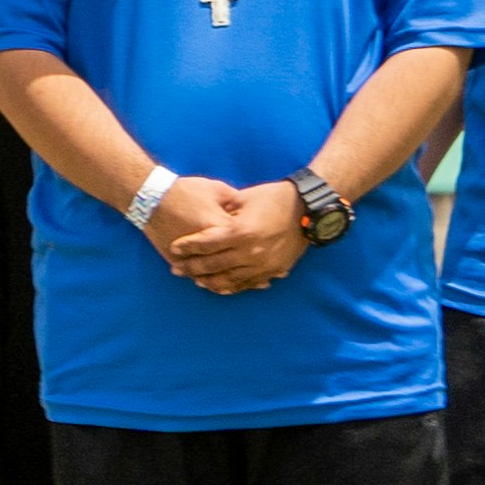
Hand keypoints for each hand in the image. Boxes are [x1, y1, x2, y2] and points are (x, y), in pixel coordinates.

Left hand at [165, 178, 306, 294]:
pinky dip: (231, 286)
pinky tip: (219, 286)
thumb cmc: (274, 198)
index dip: (187, 246)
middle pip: (213, 265)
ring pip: (228, 280)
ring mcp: (263, 264)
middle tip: (176, 268)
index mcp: (242, 231)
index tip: (173, 247)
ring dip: (208, 281)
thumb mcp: (244, 198)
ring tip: (194, 279)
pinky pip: (247, 284)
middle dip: (191, 267)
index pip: (206, 243)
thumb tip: (200, 217)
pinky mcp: (274, 271)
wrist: (310, 209)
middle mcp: (251, 251)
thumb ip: (222, 210)